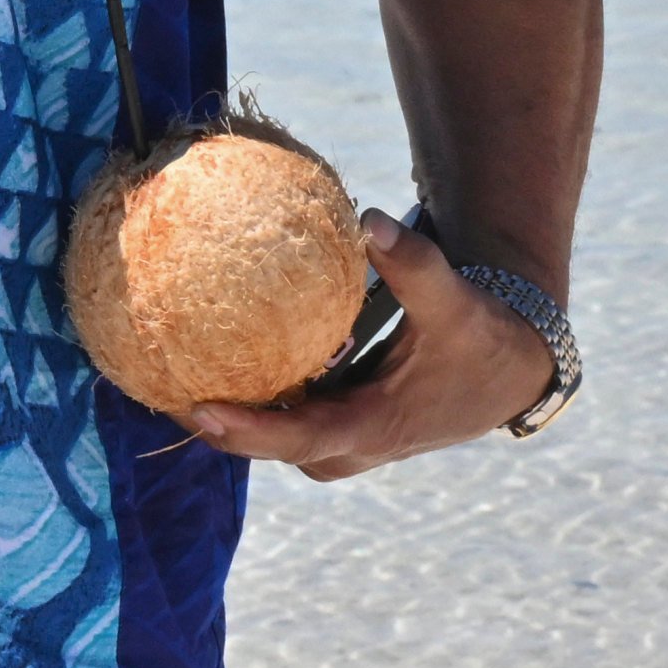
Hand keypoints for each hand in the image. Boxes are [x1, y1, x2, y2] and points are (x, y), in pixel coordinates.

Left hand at [182, 210, 556, 480]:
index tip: (198, 409)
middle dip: (216, 426)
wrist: (509, 372)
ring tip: (167, 367)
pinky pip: (286, 413)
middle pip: (272, 445)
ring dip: (231, 411)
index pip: (300, 438)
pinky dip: (254, 391)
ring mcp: (346, 438)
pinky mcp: (341, 421)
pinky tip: (213, 346)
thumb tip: (369, 221)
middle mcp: (354, 443)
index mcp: (376, 426)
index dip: (249, 431)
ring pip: (276, 432)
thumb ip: (414, 264)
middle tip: (158, 386)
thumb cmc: (481, 338)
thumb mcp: (454, 302)